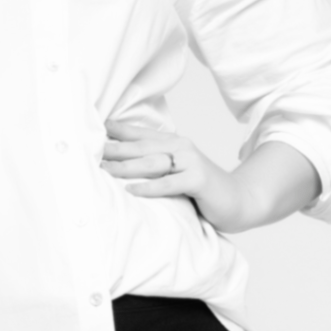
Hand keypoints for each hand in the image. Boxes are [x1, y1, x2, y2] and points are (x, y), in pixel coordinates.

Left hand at [101, 118, 242, 231]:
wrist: (240, 200)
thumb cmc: (203, 188)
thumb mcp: (177, 171)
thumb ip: (156, 164)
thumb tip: (121, 164)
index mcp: (174, 142)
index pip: (140, 134)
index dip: (117, 131)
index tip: (92, 130)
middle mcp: (181, 147)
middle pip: (141, 146)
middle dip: (114, 148)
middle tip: (90, 151)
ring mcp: (191, 162)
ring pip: (152, 163)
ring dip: (126, 167)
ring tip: (104, 170)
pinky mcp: (199, 180)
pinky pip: (170, 184)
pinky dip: (150, 187)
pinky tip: (132, 190)